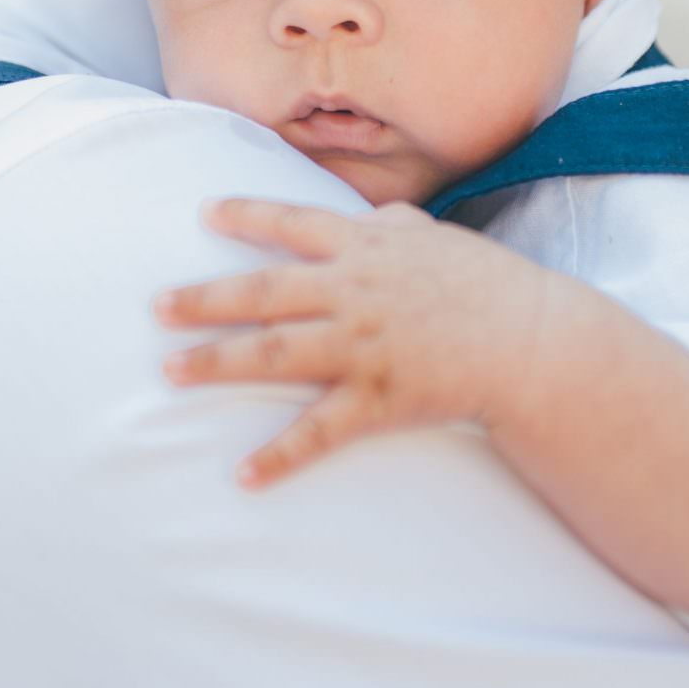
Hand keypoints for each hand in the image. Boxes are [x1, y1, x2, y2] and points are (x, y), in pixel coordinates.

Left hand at [154, 196, 550, 487]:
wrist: (532, 340)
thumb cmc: (487, 285)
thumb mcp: (438, 240)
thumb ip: (396, 228)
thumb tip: (372, 218)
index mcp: (366, 247)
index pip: (293, 224)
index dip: (246, 214)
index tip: (203, 212)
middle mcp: (354, 292)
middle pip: (265, 291)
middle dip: (206, 298)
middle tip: (156, 305)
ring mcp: (363, 346)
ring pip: (276, 353)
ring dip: (218, 362)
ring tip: (171, 371)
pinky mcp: (378, 398)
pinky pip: (319, 432)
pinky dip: (280, 455)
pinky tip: (243, 475)